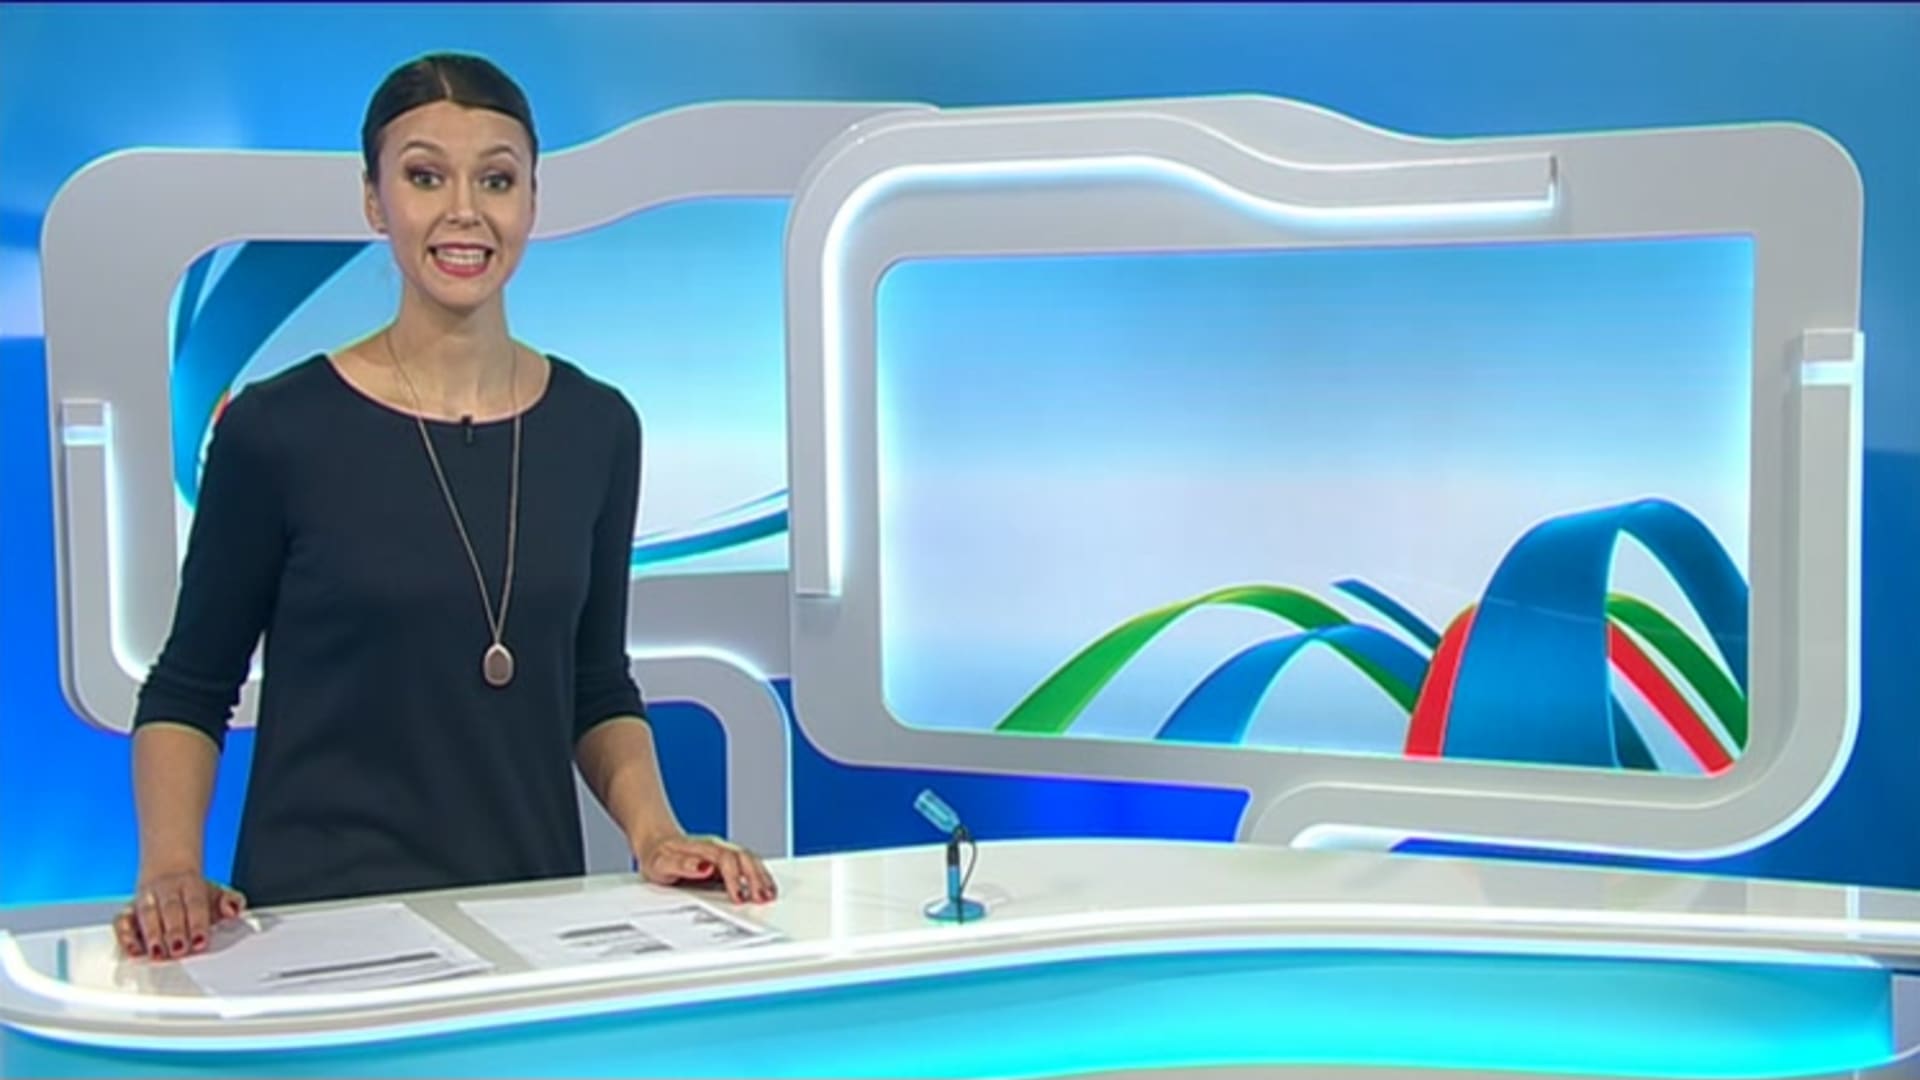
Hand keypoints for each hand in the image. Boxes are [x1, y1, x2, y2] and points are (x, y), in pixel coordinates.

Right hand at [114, 868, 246, 959]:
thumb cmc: (194, 892)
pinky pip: (121, 922)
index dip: (198, 923)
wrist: (168, 869)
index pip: (196, 904)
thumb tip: (233, 909)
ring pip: (147, 914)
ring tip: (158, 952)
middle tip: (179, 949)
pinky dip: (125, 936)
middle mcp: (166, 890)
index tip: (200, 941)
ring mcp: (145, 900)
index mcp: (191, 885)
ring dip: (152, 935)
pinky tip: (134, 951)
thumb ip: (232, 901)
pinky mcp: (128, 911)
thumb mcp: (218, 893)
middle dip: (174, 930)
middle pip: (170, 909)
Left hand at [635, 833, 776, 904]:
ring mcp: (724, 853)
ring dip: (761, 877)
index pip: (727, 860)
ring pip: (750, 860)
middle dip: (756, 878)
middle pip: (744, 858)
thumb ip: (682, 865)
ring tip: (770, 895)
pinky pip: (748, 865)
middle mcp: (718, 848)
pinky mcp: (727, 862)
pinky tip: (765, 888)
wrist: (655, 843)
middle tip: (763, 898)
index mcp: (703, 848)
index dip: (735, 879)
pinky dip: (759, 876)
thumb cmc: (657, 855)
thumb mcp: (661, 863)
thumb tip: (704, 868)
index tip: (739, 898)